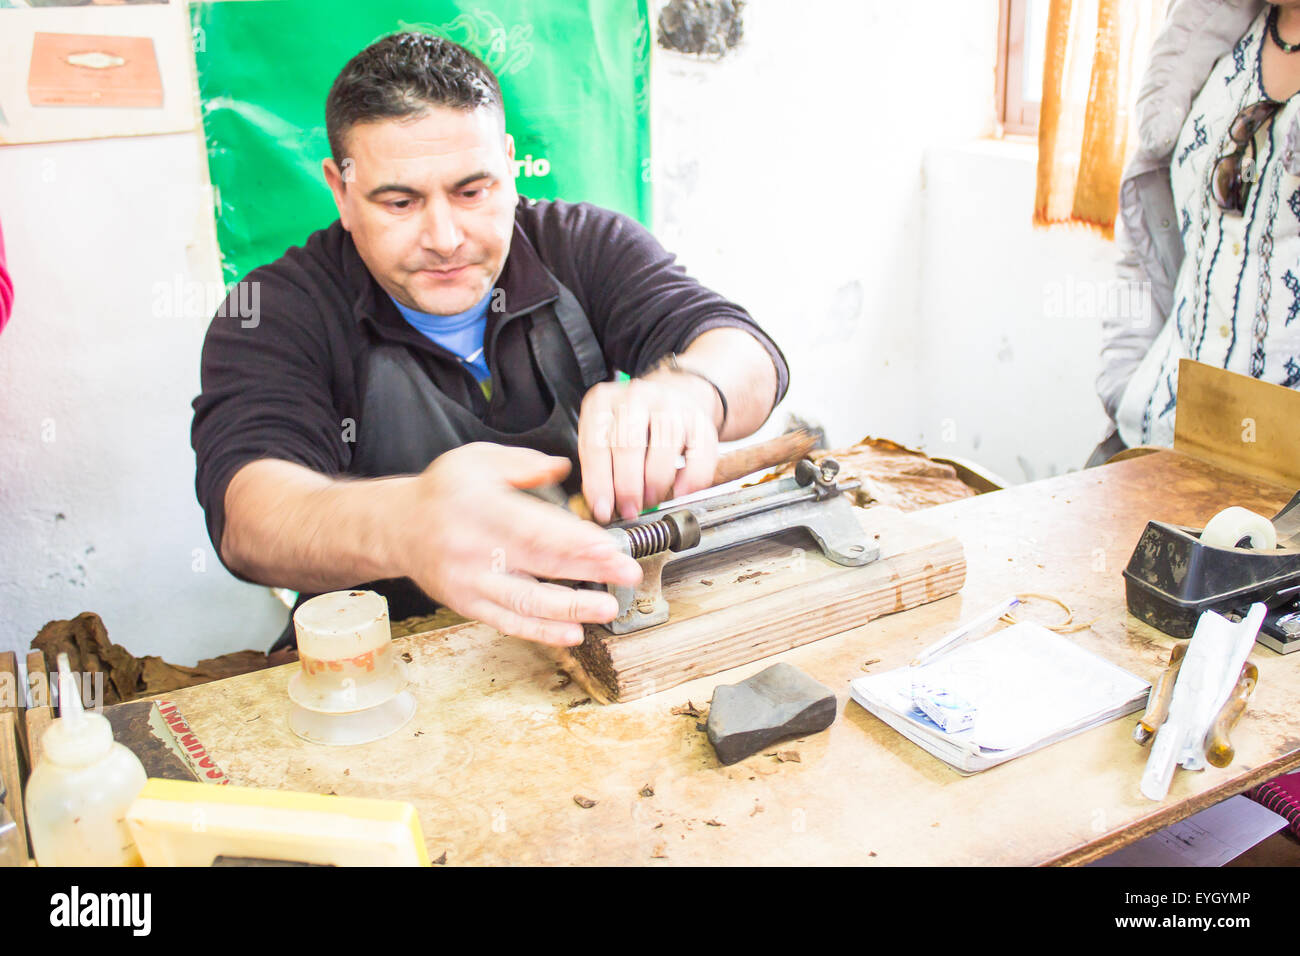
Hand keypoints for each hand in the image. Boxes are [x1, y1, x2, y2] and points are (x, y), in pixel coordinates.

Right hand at [400, 443, 641, 645]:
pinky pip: (508, 623)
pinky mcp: (468, 605)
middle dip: (589, 571)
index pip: (535, 528)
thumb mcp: (477, 460)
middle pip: (540, 564)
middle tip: (627, 574)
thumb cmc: (442, 493)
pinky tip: (572, 633)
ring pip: (526, 601)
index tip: (609, 546)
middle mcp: (474, 548)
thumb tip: (564, 469)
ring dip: (571, 608)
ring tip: (607, 608)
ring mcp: (471, 582)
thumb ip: (523, 464)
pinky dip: (542, 631)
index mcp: (480, 507)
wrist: (396, 528)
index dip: (575, 541)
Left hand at [577, 374, 719, 523]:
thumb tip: (601, 507)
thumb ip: (598, 468)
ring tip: (651, 500)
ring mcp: (670, 404)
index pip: (596, 444)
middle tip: (629, 509)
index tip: (603, 509)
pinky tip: (680, 492)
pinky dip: (691, 478)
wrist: (672, 397)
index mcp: (603, 401)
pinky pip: (699, 452)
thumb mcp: (603, 436)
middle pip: (629, 443)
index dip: (599, 482)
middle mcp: (636, 397)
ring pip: (665, 444)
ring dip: (656, 482)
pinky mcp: (698, 419)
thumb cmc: (630, 426)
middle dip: (628, 486)